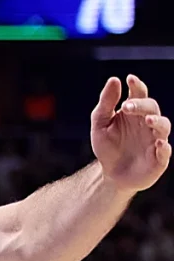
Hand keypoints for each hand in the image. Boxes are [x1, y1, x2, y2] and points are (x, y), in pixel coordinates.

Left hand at [91, 75, 170, 192]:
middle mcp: (148, 123)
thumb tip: (114, 79)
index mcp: (134, 113)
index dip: (137, 86)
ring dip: (157, 121)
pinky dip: (163, 147)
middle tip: (127, 106)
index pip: (139, 94)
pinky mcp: (159, 158)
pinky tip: (158, 144)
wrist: (111, 175)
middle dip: (141, 105)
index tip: (130, 79)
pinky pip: (165, 151)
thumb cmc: (108, 147)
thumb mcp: (100, 125)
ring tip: (147, 120)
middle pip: (151, 108)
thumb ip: (106, 104)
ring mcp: (155, 139)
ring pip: (163, 126)